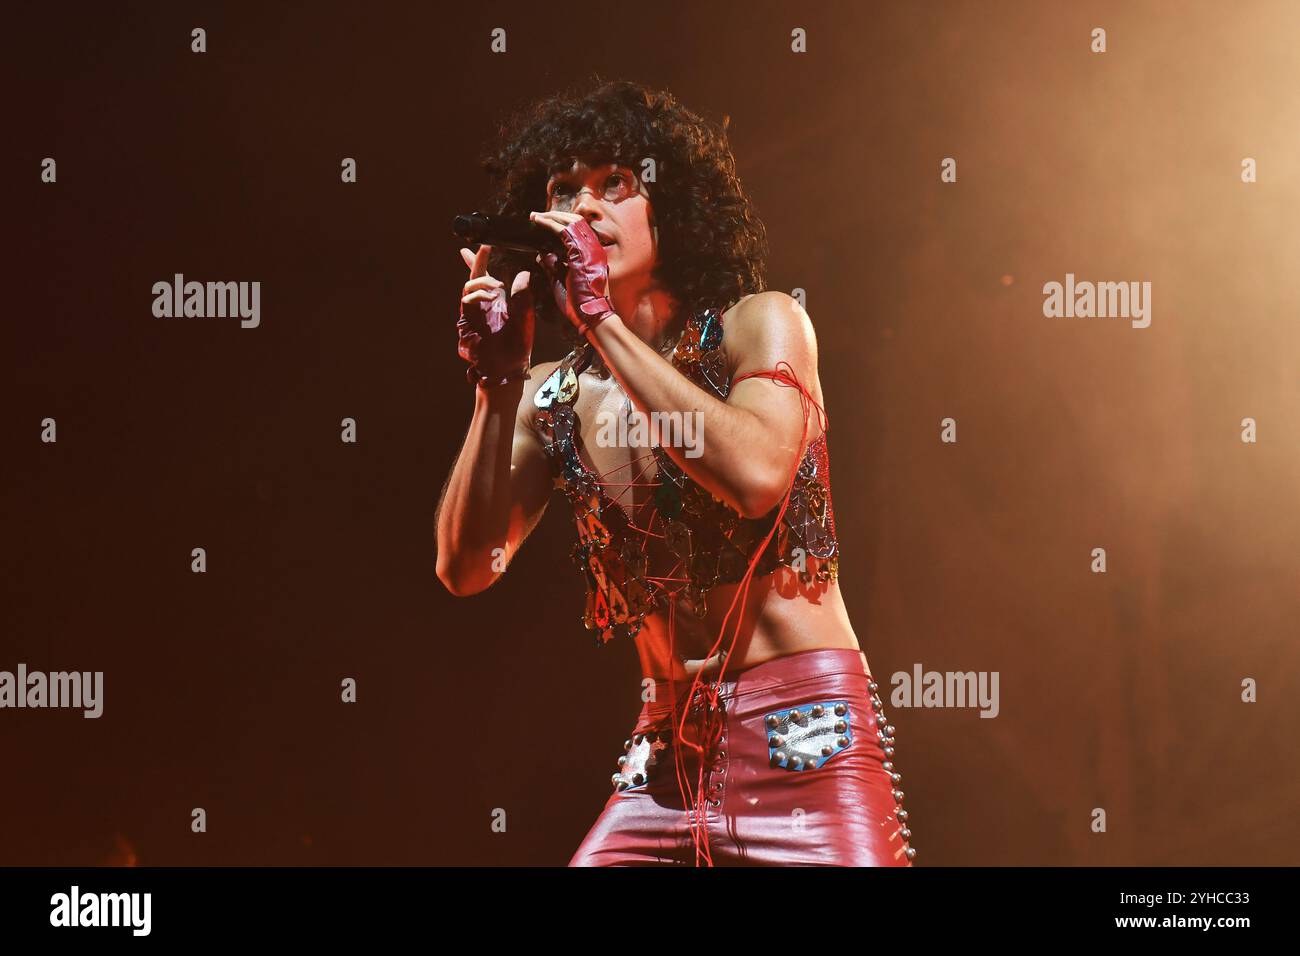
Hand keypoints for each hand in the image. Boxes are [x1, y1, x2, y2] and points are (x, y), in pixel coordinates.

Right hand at [456, 243, 534, 386]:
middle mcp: (485, 303)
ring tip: (497, 286)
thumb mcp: (525, 316)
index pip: (491, 275)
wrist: (507, 367)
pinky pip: (467, 299)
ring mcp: (475, 310)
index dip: (487, 260)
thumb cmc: (517, 345)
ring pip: (471, 285)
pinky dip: (478, 293)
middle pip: (476, 275)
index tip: (488, 244)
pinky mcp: (468, 318)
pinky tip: (491, 296)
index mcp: (500, 300)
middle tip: (482, 247)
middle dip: (476, 260)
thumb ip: (523, 295)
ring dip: (483, 280)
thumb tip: (522, 273)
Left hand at [528, 211, 615, 335]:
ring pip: (570, 221)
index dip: (559, 223)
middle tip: (536, 216)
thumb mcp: (561, 281)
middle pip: (574, 221)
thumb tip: (541, 254)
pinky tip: (539, 222)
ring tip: (536, 216)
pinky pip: (564, 231)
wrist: (591, 316)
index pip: (576, 231)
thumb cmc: (579, 304)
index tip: (542, 222)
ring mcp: (590, 249)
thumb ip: (552, 266)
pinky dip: (551, 224)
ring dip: (551, 217)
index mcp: (591, 255)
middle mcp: (593, 248)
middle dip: (554, 216)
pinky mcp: (582, 253)